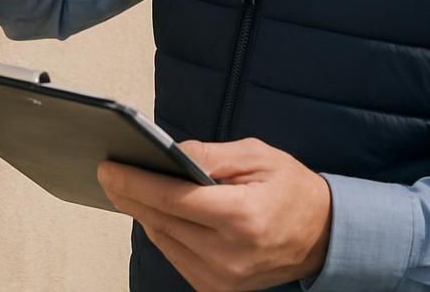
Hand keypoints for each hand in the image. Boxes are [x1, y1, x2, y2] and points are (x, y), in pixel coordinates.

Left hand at [97, 137, 331, 290]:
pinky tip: (152, 210)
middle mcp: (229, 255)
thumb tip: (170, 152)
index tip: (109, 168)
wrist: (322, 237)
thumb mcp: (257, 156)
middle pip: (162, 221)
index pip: (174, 199)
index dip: (136, 183)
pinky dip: (161, 231)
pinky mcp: (217, 290)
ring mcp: (222, 279)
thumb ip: (211, 154)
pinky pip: (176, 256)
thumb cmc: (291, 188)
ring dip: (142, 213)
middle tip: (108, 173)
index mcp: (242, 217)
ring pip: (164, 240)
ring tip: (125, 187)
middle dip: (130, 195)